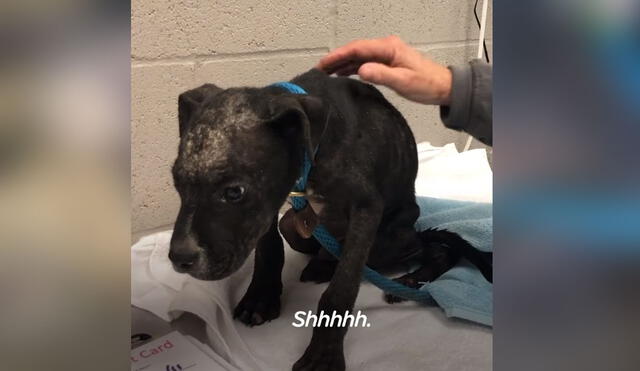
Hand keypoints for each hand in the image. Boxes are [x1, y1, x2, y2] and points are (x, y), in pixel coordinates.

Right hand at [316, 36, 451, 104]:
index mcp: (388, 48)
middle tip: (318, 70)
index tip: (322, 64)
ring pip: (358, 56)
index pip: (357, 49)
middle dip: (335, 58)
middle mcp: (386, 47)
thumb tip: (361, 70)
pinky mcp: (387, 62)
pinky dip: (352, 67)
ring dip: (342, 63)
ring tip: (325, 73)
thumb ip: (381, 74)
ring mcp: (386, 54)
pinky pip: (365, 62)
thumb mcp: (403, 81)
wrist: (443, 87)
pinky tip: (342, 74)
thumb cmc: (426, 84)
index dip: (337, 55)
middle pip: (355, 50)